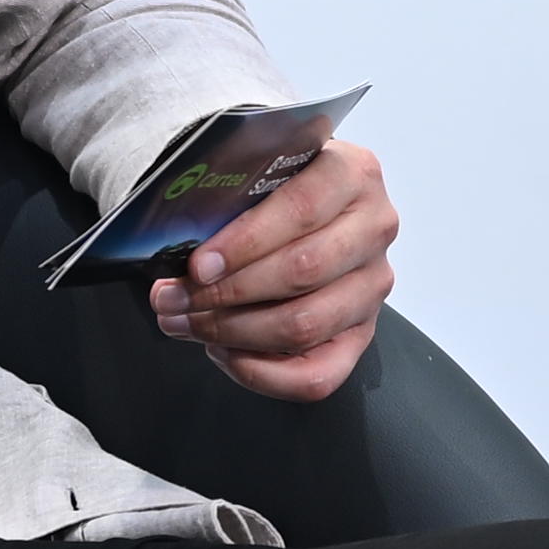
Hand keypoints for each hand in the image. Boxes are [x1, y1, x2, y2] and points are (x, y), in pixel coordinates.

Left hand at [149, 136, 398, 402]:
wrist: (310, 211)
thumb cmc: (271, 193)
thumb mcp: (258, 176)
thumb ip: (228, 200)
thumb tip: (175, 249)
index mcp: (353, 173)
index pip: (301, 209)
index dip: (245, 243)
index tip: (197, 266)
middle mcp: (374, 228)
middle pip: (302, 270)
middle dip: (227, 291)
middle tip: (173, 298)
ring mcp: (373, 284)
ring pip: (305, 324)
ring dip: (233, 331)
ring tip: (187, 322)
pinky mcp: (362, 333)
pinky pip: (317, 376)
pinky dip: (261, 373)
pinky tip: (224, 351)